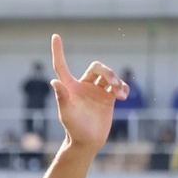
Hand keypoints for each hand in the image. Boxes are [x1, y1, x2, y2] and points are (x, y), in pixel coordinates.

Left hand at [50, 34, 128, 150]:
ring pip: (109, 75)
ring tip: (120, 92)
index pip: (61, 65)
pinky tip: (124, 95)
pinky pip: (118, 85)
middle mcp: (83, 86)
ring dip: (117, 80)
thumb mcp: (67, 114)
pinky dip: (123, 87)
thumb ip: (62, 98)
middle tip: (114, 84)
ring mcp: (96, 91)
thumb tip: (54, 81)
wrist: (88, 141)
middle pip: (97, 67)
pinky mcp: (108, 97)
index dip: (58, 51)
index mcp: (70, 87)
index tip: (55, 36)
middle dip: (108, 72)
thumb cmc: (74, 129)